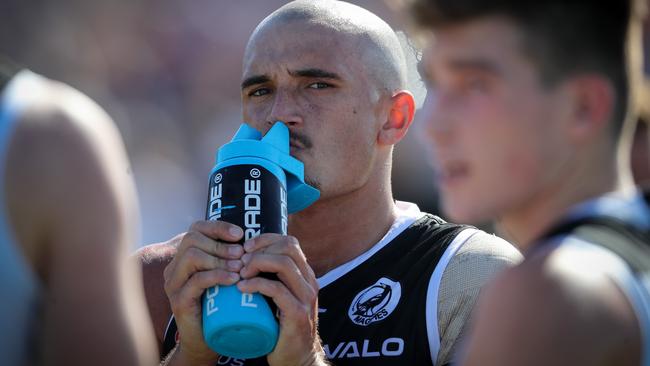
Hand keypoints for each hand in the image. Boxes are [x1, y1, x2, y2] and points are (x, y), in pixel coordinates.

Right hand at [163, 220, 244, 364]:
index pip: (196, 229)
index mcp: (184, 257)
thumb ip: (230, 257)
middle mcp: (175, 267)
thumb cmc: (220, 306)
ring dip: (219, 258)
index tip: (240, 234)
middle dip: (220, 243)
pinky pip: (196, 280)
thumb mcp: (225, 276)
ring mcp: (174, 284)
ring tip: (239, 267)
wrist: (207, 341)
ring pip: (192, 256)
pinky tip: (234, 279)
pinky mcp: (178, 300)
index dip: (218, 227)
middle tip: (242, 254)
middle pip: (192, 238)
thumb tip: (253, 239)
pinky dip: (217, 276)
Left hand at [237, 234, 326, 365]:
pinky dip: (256, 284)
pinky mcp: (297, 313)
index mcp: (306, 276)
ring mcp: (306, 297)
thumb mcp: (280, 298)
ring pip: (283, 264)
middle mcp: (310, 282)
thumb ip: (273, 280)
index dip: (265, 239)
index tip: (245, 248)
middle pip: (288, 247)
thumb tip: (247, 259)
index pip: (290, 242)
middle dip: (260, 249)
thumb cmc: (281, 328)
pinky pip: (277, 289)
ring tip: (240, 274)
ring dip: (257, 263)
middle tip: (240, 261)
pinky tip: (242, 288)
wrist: (296, 359)